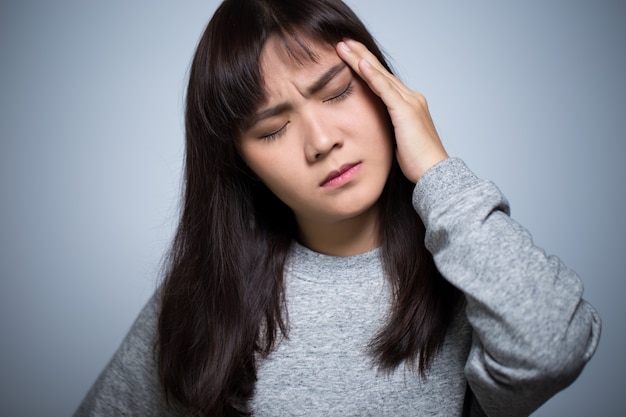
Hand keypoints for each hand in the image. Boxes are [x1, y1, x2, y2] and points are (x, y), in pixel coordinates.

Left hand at [336, 39, 446, 182]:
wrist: (433, 172)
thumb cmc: (417, 162)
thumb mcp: (398, 140)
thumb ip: (388, 128)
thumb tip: (374, 128)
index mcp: (408, 104)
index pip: (382, 81)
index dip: (365, 67)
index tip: (349, 56)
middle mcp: (411, 98)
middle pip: (380, 72)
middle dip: (360, 56)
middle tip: (343, 42)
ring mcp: (409, 102)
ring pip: (380, 76)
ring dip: (360, 59)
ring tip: (344, 46)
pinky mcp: (405, 111)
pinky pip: (385, 90)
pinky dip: (372, 76)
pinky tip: (360, 64)